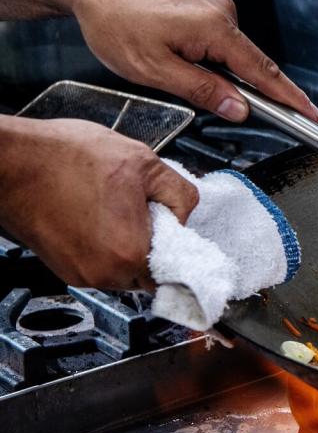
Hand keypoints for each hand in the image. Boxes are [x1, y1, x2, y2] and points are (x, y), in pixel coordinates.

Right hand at [0, 116, 197, 289]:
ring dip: (128, 244)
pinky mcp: (63, 268)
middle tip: (142, 211)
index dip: (179, 249)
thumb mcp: (144, 163)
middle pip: (149, 273)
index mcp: (129, 254)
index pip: (176, 275)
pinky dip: (105, 244)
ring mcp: (79, 274)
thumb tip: (186, 214)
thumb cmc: (65, 158)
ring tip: (114, 209)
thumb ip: (180, 193)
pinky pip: (99, 263)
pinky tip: (96, 215)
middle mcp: (104, 274)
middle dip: (154, 244)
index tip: (175, 231)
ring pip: (124, 270)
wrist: (13, 159)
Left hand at [68, 0, 317, 123]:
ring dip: (213, 72)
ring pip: (229, 55)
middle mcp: (222, 13)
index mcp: (216, 29)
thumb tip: (238, 108)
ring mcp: (214, 6)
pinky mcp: (203, 5)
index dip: (291, 100)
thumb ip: (203, 91)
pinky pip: (219, 41)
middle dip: (243, 91)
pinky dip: (209, 58)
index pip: (264, 73)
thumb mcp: (155, 69)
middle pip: (250, 65)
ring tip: (171, 69)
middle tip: (222, 108)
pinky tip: (178, 58)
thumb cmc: (114, 17)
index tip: (312, 116)